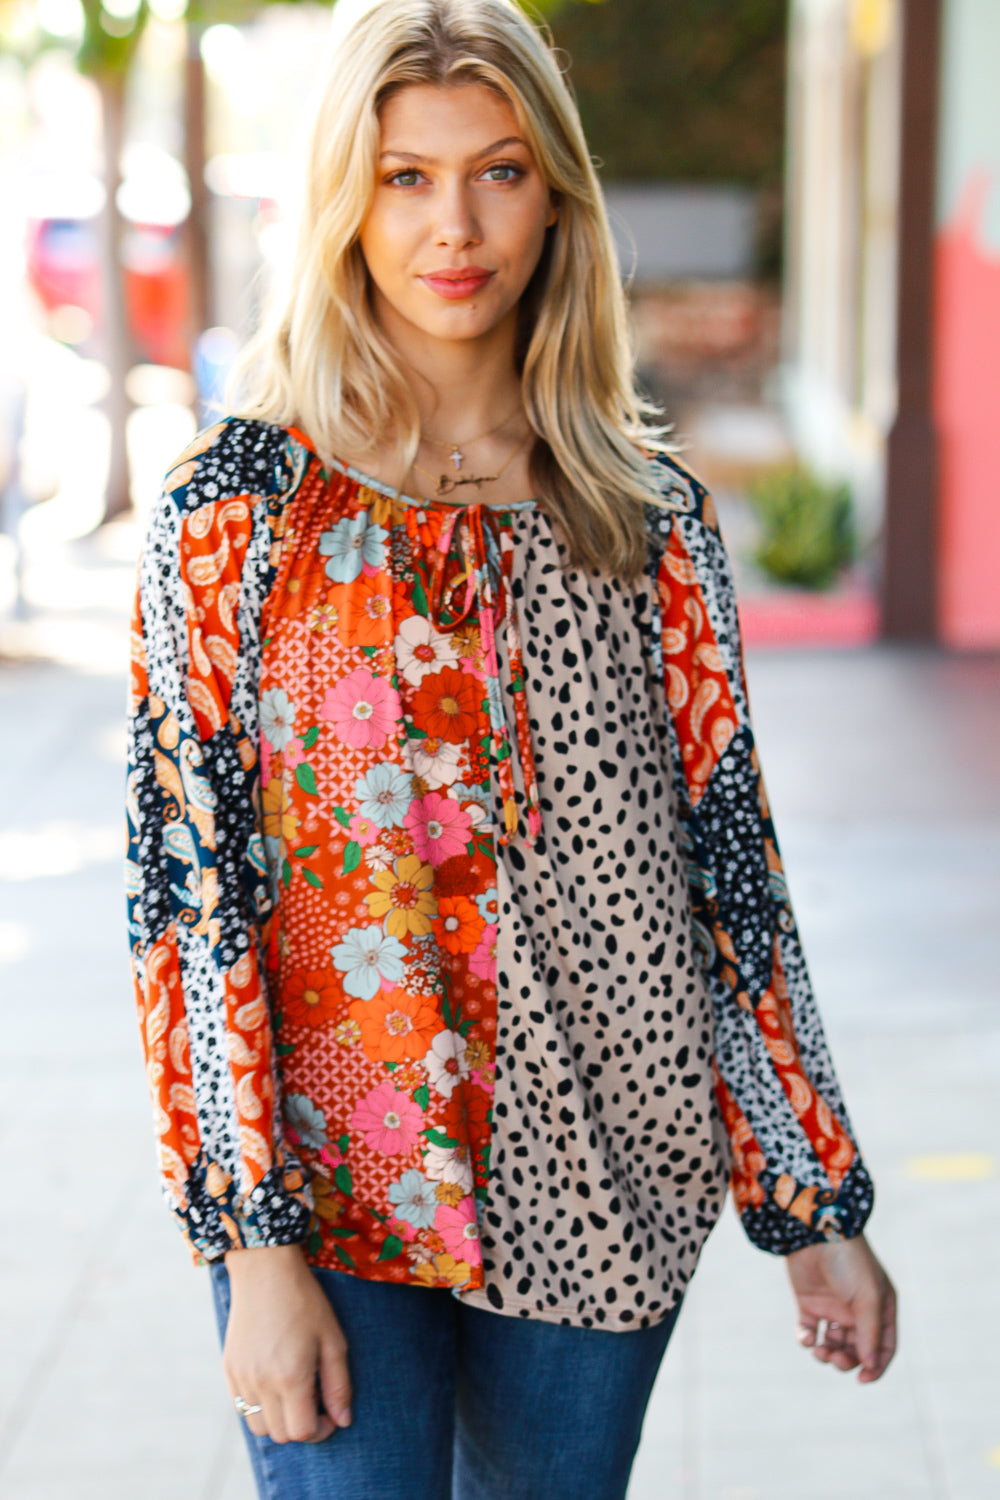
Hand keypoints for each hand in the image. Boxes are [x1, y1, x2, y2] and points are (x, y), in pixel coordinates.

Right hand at [222, 1244, 352, 1442]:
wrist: (265, 1270)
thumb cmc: (305, 1301)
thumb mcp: (332, 1339)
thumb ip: (339, 1385)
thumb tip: (342, 1421)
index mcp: (290, 1377)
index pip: (303, 1432)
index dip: (321, 1429)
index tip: (330, 1412)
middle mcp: (261, 1384)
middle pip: (280, 1434)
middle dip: (301, 1425)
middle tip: (314, 1397)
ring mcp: (241, 1378)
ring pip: (258, 1426)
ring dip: (278, 1420)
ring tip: (293, 1391)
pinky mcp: (229, 1369)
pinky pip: (241, 1406)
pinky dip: (259, 1406)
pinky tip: (273, 1380)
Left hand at [786, 1233, 896, 1382]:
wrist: (814, 1232)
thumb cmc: (849, 1262)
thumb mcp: (867, 1298)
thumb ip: (870, 1333)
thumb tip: (869, 1366)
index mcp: (880, 1308)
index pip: (883, 1347)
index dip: (875, 1366)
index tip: (862, 1379)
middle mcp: (858, 1311)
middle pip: (857, 1350)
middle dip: (847, 1361)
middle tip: (836, 1359)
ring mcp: (833, 1307)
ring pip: (833, 1345)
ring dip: (827, 1355)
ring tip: (820, 1350)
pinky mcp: (809, 1303)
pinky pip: (810, 1333)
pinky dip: (808, 1341)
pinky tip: (807, 1338)